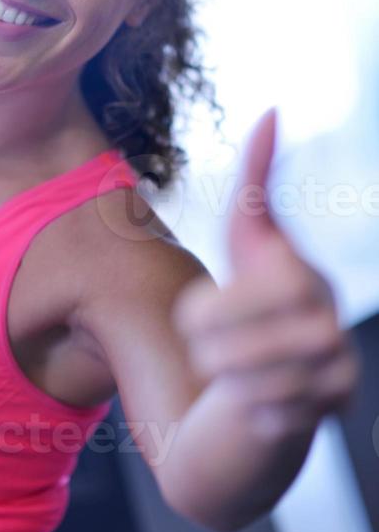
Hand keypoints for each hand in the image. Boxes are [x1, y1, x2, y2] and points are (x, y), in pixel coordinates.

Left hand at [171, 107, 360, 437]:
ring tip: (231, 375)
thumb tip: (271, 110)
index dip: (204, 313)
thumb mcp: (247, 240)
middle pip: (235, 347)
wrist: (269, 379)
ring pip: (249, 387)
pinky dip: (249, 414)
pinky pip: (267, 421)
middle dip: (206, 351)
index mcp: (305, 277)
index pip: (242, 299)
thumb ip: (256, 179)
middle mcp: (332, 322)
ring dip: (225, 383)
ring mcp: (338, 370)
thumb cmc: (252, 299)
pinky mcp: (335, 412)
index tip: (193, 316)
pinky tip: (256, 404)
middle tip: (207, 352)